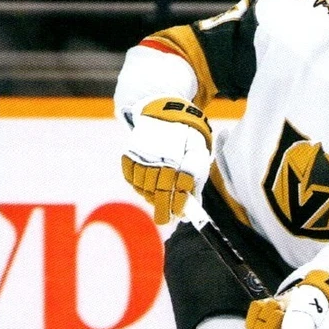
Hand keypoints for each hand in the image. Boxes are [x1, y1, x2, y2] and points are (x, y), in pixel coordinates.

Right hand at [122, 97, 212, 224]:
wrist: (164, 108)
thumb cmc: (186, 135)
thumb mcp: (198, 151)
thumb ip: (197, 179)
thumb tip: (194, 205)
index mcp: (182, 152)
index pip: (181, 184)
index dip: (180, 202)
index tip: (179, 215)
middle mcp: (161, 153)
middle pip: (160, 188)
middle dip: (163, 207)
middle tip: (164, 220)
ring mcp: (144, 152)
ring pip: (144, 184)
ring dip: (150, 197)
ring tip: (157, 201)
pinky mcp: (131, 151)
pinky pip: (130, 176)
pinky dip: (137, 186)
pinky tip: (145, 189)